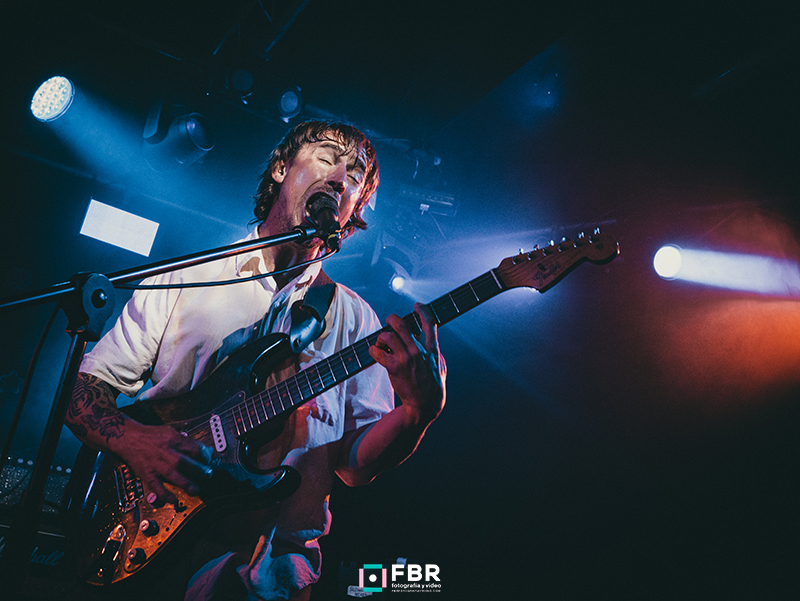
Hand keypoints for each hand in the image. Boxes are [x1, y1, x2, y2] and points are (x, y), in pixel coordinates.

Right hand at [111, 421, 212, 505]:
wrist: (128, 438)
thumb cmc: (152, 436)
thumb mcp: (171, 431)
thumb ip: (187, 442)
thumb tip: (205, 451)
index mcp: (173, 439)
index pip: (193, 447)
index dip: (204, 455)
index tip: (208, 461)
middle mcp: (164, 451)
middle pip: (183, 462)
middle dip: (198, 470)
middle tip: (207, 475)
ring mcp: (155, 463)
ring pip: (171, 475)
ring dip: (185, 484)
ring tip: (195, 490)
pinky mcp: (146, 473)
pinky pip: (155, 485)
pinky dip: (164, 493)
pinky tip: (173, 499)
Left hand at [369, 303, 445, 424]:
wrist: (424, 405)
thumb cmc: (433, 386)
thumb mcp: (441, 366)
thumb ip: (435, 352)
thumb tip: (429, 341)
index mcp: (432, 349)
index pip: (429, 323)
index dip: (423, 310)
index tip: (417, 306)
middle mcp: (418, 350)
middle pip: (401, 324)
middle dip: (392, 319)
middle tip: (390, 321)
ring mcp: (405, 358)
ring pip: (387, 336)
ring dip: (382, 338)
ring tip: (382, 344)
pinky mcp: (393, 367)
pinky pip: (377, 352)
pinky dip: (373, 350)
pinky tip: (375, 353)